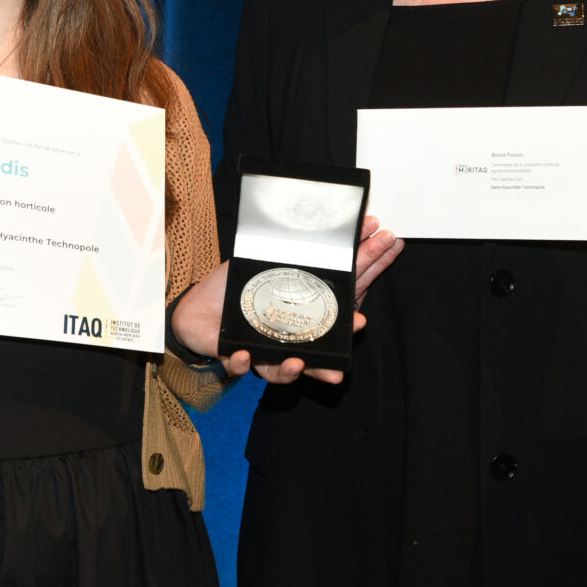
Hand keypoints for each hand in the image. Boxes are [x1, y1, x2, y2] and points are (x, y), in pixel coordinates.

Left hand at [169, 217, 400, 386]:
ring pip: (284, 368)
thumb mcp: (268, 256)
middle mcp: (290, 333)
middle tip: (359, 324)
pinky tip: (244, 352)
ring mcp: (263, 348)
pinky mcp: (235, 355)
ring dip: (294, 367)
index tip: (391, 248)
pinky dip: (243, 359)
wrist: (195, 309)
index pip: (342, 287)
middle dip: (341, 338)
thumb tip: (326, 219)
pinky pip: (241, 362)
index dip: (370, 264)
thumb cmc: (236, 287)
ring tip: (300, 360)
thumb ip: (295, 246)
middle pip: (323, 341)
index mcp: (304, 305)